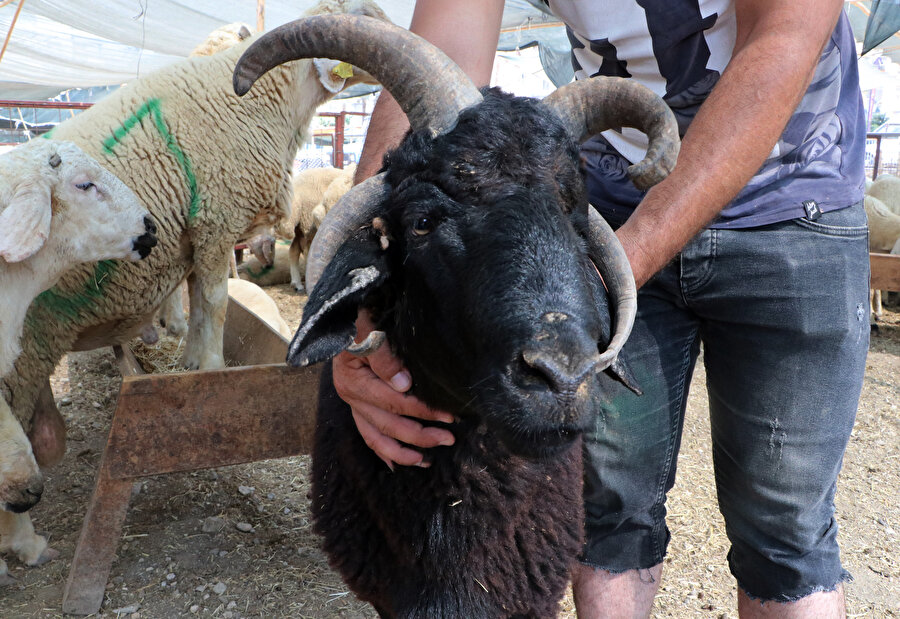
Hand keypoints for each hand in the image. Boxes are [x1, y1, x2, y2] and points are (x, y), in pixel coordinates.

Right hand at [332, 310, 455, 469]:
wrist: (345, 312)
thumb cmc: (362, 317)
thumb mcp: (371, 327)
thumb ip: (384, 355)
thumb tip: (404, 385)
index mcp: (354, 379)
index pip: (394, 402)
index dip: (422, 410)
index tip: (449, 415)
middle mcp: (350, 395)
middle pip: (388, 424)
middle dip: (420, 435)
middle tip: (449, 438)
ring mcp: (352, 403)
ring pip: (376, 437)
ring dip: (403, 452)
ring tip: (427, 460)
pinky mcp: (357, 405)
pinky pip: (368, 435)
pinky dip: (383, 451)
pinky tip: (398, 466)